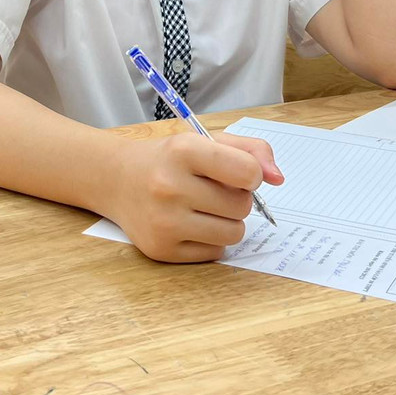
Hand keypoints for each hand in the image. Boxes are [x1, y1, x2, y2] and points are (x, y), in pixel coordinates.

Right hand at [109, 131, 284, 262]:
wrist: (117, 179)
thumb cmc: (170, 159)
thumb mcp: (206, 141)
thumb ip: (250, 151)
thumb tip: (278, 178)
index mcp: (183, 151)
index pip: (246, 171)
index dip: (251, 174)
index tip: (239, 173)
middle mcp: (170, 186)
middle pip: (242, 206)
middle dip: (237, 199)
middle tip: (213, 190)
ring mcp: (163, 222)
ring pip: (233, 234)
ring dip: (228, 222)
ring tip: (205, 208)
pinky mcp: (160, 250)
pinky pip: (215, 254)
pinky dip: (211, 241)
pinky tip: (191, 224)